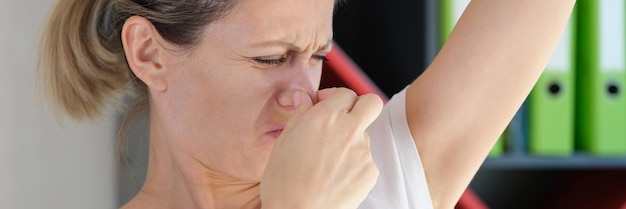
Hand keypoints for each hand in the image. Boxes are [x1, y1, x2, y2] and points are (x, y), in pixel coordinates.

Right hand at [260, 87, 382, 208]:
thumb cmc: (283, 182)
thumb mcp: (283, 142)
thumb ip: (300, 115)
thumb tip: (306, 98)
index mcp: (325, 118)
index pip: (345, 92)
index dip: (334, 97)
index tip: (324, 106)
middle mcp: (348, 131)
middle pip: (371, 104)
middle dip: (360, 106)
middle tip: (343, 117)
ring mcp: (363, 152)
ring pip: (365, 135)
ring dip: (351, 140)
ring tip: (327, 161)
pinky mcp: (370, 173)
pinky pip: (365, 159)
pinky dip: (353, 163)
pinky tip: (335, 176)